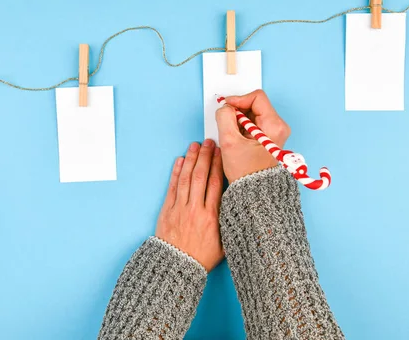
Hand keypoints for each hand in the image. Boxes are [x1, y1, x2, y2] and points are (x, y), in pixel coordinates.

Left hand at [155, 140, 223, 271]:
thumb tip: (241, 207)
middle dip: (205, 156)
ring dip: (191, 159)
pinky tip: (179, 161)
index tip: (221, 153)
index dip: (218, 165)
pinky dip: (176, 172)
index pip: (215, 184)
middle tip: (209, 142)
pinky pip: (172, 187)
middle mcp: (196, 209)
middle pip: (201, 176)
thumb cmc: (202, 257)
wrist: (177, 267)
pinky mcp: (168, 210)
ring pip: (186, 178)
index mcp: (212, 217)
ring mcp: (180, 208)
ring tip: (195, 145)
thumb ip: (232, 223)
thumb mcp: (225, 243)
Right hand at [215, 90, 290, 182]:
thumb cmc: (246, 171)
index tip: (226, 107)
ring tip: (235, 136)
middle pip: (255, 104)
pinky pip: (254, 122)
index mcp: (274, 125)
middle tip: (229, 126)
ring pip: (253, 113)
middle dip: (238, 112)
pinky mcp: (269, 136)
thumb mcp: (230, 142)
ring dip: (239, 120)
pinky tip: (239, 139)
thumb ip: (224, 118)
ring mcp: (275, 131)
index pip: (257, 97)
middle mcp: (278, 126)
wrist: (254, 190)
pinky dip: (243, 126)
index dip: (238, 99)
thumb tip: (225, 107)